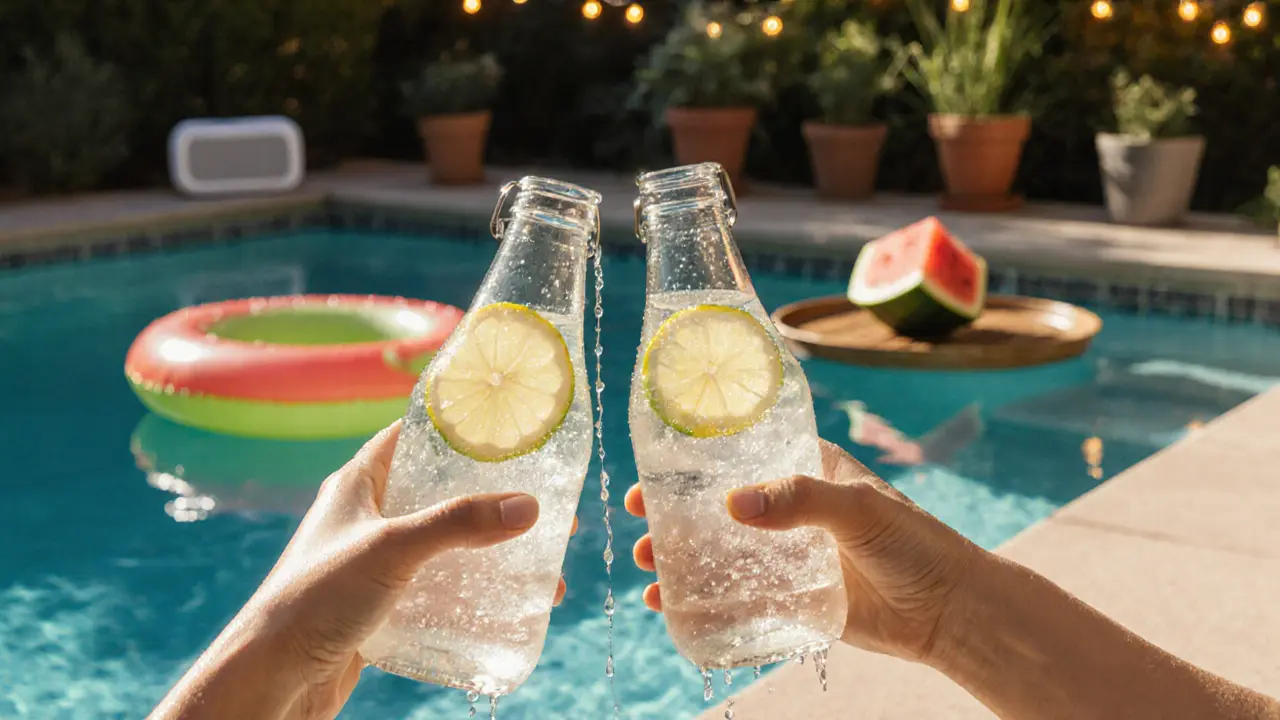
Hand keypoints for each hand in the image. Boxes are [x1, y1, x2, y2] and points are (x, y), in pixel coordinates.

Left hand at [152, 421, 574, 719]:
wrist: (273, 679)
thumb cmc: (314, 599)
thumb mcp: (392, 549)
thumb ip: (458, 524)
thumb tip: (527, 507)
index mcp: (359, 483)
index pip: (412, 436)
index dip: (457, 429)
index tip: (506, 430)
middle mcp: (366, 517)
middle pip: (440, 493)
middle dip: (492, 499)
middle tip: (542, 508)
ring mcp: (373, 562)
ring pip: (443, 544)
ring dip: (488, 550)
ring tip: (540, 566)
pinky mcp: (380, 604)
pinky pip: (435, 587)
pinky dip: (469, 589)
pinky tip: (503, 603)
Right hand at [626, 439, 977, 664]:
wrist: (950, 613)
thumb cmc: (916, 544)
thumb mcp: (859, 509)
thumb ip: (800, 501)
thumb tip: (732, 505)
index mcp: (809, 471)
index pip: (741, 456)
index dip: (694, 462)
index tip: (654, 470)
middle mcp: (793, 510)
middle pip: (719, 507)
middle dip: (674, 515)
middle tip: (638, 521)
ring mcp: (790, 557)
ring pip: (721, 553)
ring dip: (680, 558)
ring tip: (648, 567)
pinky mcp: (793, 599)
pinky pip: (738, 597)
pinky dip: (702, 600)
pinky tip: (671, 606)